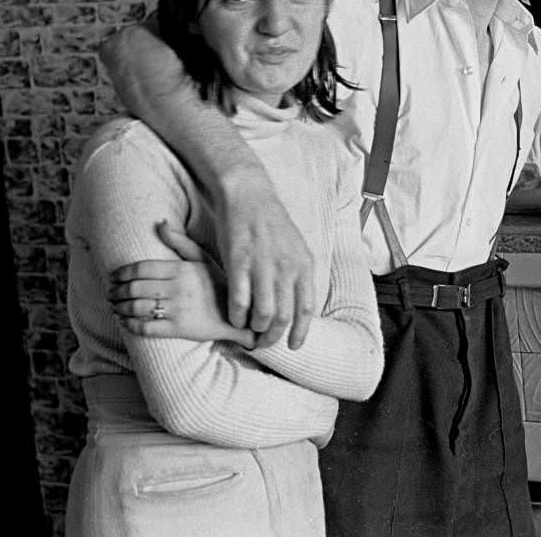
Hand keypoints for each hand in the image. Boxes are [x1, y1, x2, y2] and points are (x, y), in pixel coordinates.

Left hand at [108, 221, 255, 346]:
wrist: (240, 315)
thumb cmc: (219, 284)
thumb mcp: (204, 258)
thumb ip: (181, 242)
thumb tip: (160, 223)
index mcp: (182, 269)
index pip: (141, 269)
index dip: (121, 273)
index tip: (113, 277)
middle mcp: (178, 288)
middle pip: (135, 288)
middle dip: (116, 292)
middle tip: (110, 294)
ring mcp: (178, 309)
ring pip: (137, 308)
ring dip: (120, 308)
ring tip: (115, 307)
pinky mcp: (179, 329)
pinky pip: (146, 327)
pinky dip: (130, 325)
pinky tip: (125, 322)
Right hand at [216, 166, 317, 349]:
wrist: (249, 195)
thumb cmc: (271, 222)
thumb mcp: (296, 247)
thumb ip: (298, 274)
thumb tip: (300, 304)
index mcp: (304, 264)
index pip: (306, 309)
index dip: (300, 332)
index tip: (293, 345)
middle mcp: (286, 268)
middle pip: (283, 317)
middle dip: (273, 337)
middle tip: (264, 342)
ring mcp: (262, 266)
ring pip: (262, 314)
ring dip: (255, 329)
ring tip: (249, 332)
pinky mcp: (238, 263)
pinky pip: (239, 301)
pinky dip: (236, 316)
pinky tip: (234, 318)